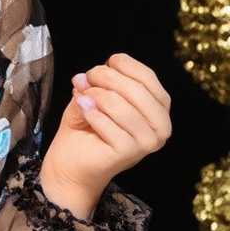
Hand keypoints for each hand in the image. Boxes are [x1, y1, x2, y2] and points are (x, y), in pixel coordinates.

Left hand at [42, 53, 171, 210]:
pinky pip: (108, 124)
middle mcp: (161, 126)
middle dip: (106, 78)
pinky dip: (92, 114)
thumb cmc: (85, 131)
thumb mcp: (92, 100)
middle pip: (136, 89)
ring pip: (122, 105)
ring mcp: (148, 141)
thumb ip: (95, 85)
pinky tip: (83, 112)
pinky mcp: (129, 152)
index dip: (125, 65)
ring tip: (81, 97)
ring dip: (96, 96)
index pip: (148, 78)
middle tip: (83, 79)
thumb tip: (85, 75)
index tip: (104, 63)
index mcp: (159, 108)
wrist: (70, 167)